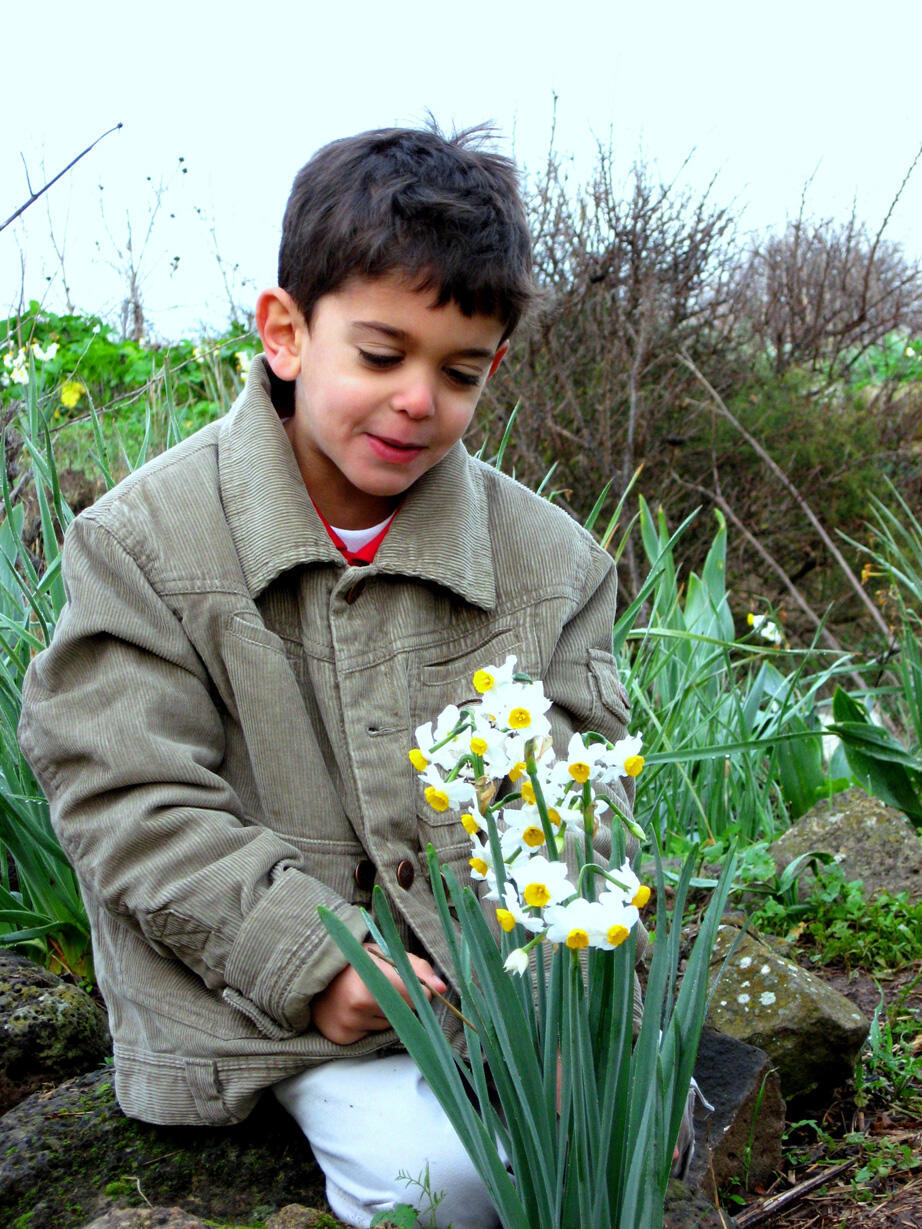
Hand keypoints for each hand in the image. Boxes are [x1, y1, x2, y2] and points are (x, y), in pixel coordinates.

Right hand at [311, 943, 447, 1044]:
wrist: (315, 975)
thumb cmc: (357, 962)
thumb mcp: (385, 955)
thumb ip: (417, 968)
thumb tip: (443, 988)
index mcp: (370, 974)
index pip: (413, 993)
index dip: (420, 991)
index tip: (423, 988)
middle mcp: (358, 1002)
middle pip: (404, 1012)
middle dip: (403, 1002)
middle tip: (385, 987)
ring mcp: (348, 1022)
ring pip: (389, 1025)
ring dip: (387, 1015)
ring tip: (368, 997)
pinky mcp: (342, 1037)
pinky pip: (373, 1035)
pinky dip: (372, 1025)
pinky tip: (358, 1011)